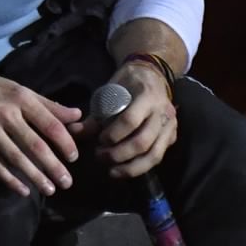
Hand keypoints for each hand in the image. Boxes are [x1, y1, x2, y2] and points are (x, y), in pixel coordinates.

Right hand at [0, 69, 82, 196]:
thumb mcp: (20, 90)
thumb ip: (49, 105)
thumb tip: (77, 115)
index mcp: (22, 98)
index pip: (50, 124)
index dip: (65, 143)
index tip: (74, 157)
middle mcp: (6, 114)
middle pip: (35, 145)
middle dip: (53, 166)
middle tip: (67, 183)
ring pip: (16, 158)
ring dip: (35, 176)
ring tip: (50, 189)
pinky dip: (10, 179)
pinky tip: (23, 190)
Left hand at [79, 61, 178, 179]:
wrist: (152, 75)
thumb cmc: (127, 82)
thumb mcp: (110, 91)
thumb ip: (95, 115)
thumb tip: (73, 131)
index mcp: (147, 95)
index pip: (130, 120)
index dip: (112, 135)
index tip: (99, 140)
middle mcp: (162, 112)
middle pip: (142, 142)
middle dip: (118, 155)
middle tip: (100, 157)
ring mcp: (170, 125)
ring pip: (154, 155)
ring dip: (131, 167)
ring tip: (112, 171)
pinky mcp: (172, 137)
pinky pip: (158, 157)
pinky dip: (141, 167)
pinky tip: (125, 169)